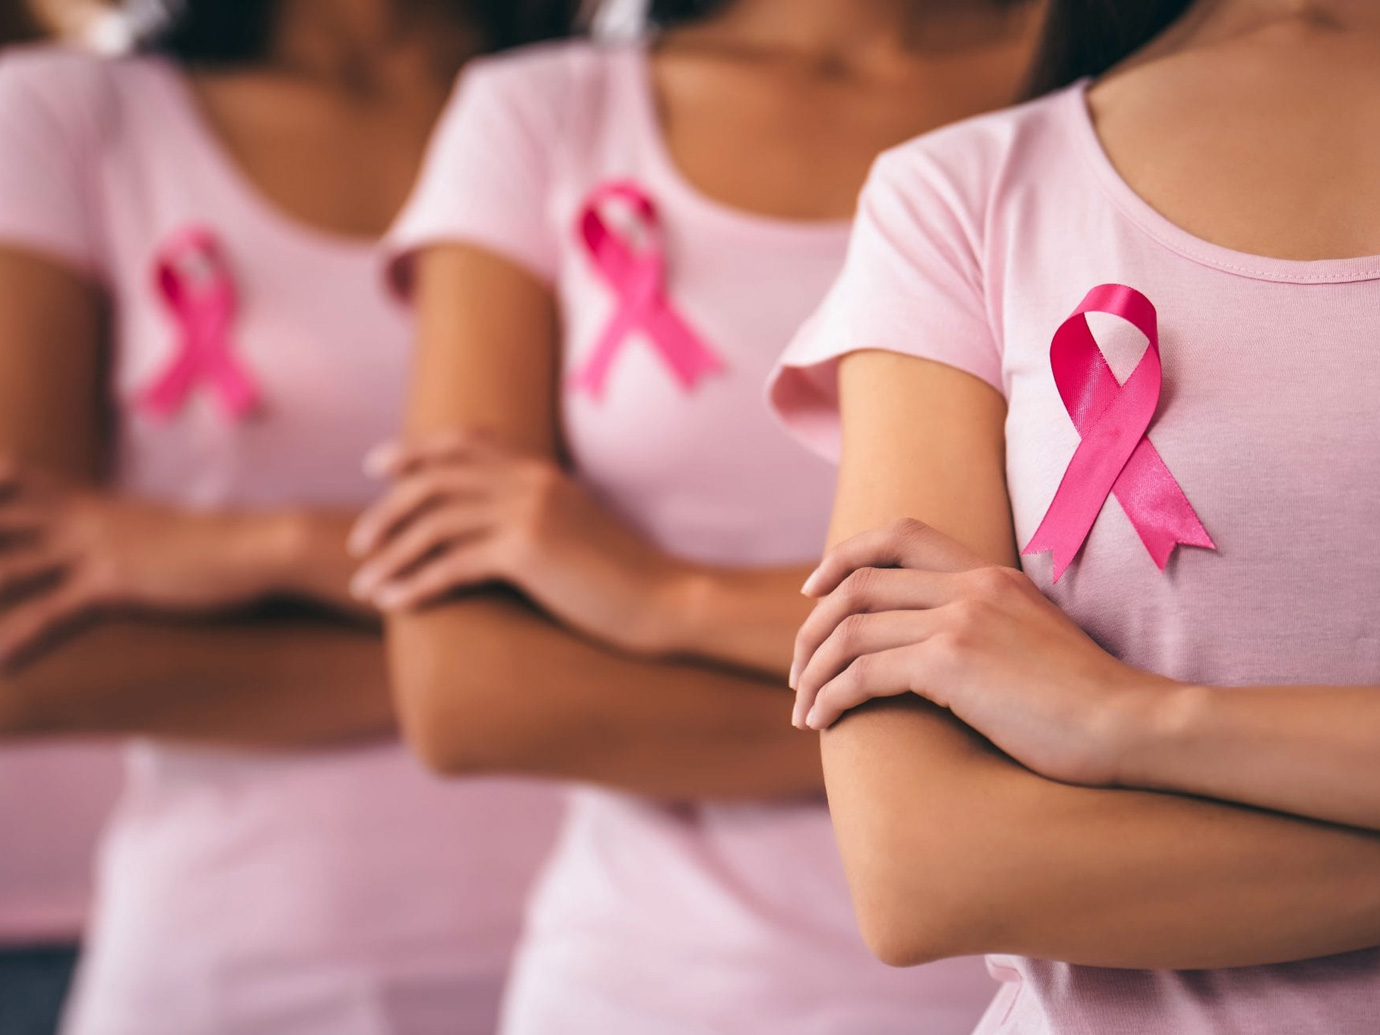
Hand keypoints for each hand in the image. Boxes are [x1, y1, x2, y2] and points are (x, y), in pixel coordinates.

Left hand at [0, 462, 302, 663]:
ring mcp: (94, 549)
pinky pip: (54, 613)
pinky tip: (1, 662)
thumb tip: (116, 545)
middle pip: (0, 522)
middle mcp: (82, 519)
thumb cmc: (216, 545)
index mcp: (89, 503)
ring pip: (10, 566)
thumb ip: (123, 534)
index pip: (16, 482)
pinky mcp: (114, 583)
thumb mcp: (158, 532)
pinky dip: (22, 639)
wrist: (257, 546)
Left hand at [348, 431, 690, 654]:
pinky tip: (392, 604)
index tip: (378, 466)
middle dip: (388, 509)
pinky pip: (451, 565)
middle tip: (359, 541)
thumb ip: (536, 511)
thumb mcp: (576, 528)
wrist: (664, 600)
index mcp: (541, 470)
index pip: (464, 442)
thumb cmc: (622, 576)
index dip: (415, 451)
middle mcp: (530, 481)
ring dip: (391, 554)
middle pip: (436, 480)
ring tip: (364, 583)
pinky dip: (413, 584)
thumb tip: (493, 527)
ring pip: (435, 523)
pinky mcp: (527, 551)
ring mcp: (528, 512)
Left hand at [789, 518, 1172, 787]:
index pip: (899, 534)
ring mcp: (961, 619)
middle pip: (857, 582)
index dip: (844, 557)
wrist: (1135, 727)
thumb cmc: (1090, 703)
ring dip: (813, 670)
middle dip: (812, 627)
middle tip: (798, 670)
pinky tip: (823, 724)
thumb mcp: (1036, 640)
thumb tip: (938, 654)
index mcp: (991, 573)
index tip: (814, 593)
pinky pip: (863, 673)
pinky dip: (831, 697)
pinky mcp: (952, 663)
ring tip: (803, 710)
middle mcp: (971, 585)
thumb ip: (989, 626)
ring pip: (850, 629)